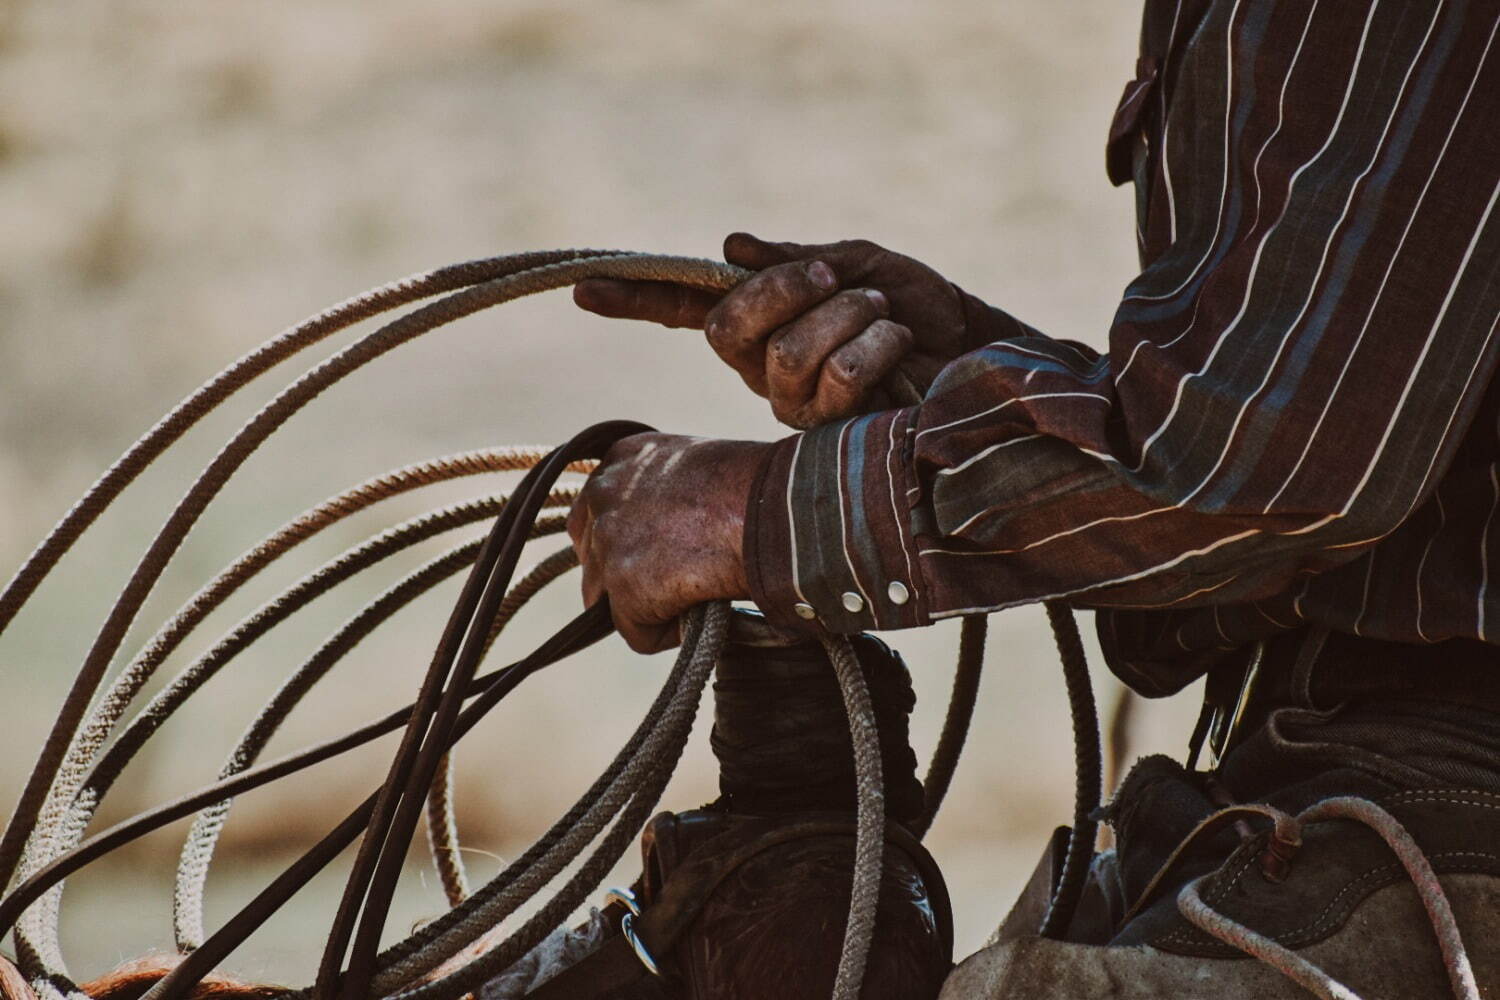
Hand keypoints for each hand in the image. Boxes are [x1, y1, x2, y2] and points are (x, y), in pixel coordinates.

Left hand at [567, 433, 766, 651]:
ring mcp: (609, 541)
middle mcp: (604, 493)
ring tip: (697, 593)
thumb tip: (670, 538)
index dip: (626, 541)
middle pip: (594, 557)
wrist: (773, 509)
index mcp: (625, 459)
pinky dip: (669, 634)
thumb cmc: (759, 488)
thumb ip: (668, 496)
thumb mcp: (701, 470)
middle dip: (627, 575)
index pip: (595, 512)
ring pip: (611, 598)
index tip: (657, 553)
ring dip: (648, 604)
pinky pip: (638, 633)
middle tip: (677, 579)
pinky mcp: (624, 587)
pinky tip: (703, 612)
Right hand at [574, 233, 970, 427]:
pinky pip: (834, 379)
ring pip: (786, 355)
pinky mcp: (833, 433)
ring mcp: (795, 405)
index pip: (688, 308)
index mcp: (762, 323)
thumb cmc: (918, 306)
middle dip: (787, 291)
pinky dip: (876, 346)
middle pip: (728, 330)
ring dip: (849, 317)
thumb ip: (797, 261)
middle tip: (837, 276)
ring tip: (886, 316)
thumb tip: (731, 248)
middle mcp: (764, 369)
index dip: (637, 299)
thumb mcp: (860, 264)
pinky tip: (901, 350)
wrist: (978, 352)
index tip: (584, 290)